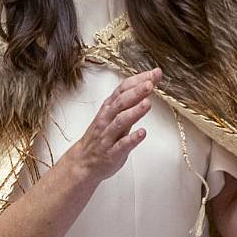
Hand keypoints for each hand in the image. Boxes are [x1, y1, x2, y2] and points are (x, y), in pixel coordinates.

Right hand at [63, 68, 161, 184]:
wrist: (82, 162)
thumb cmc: (101, 136)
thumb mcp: (113, 115)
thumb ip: (130, 100)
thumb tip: (148, 83)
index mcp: (109, 108)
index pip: (123, 89)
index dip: (138, 80)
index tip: (154, 73)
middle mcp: (107, 119)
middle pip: (121, 102)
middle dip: (136, 92)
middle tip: (150, 83)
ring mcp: (108, 136)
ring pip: (120, 121)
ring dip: (134, 112)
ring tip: (147, 104)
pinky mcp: (111, 153)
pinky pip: (121, 145)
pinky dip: (132, 139)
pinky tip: (142, 133)